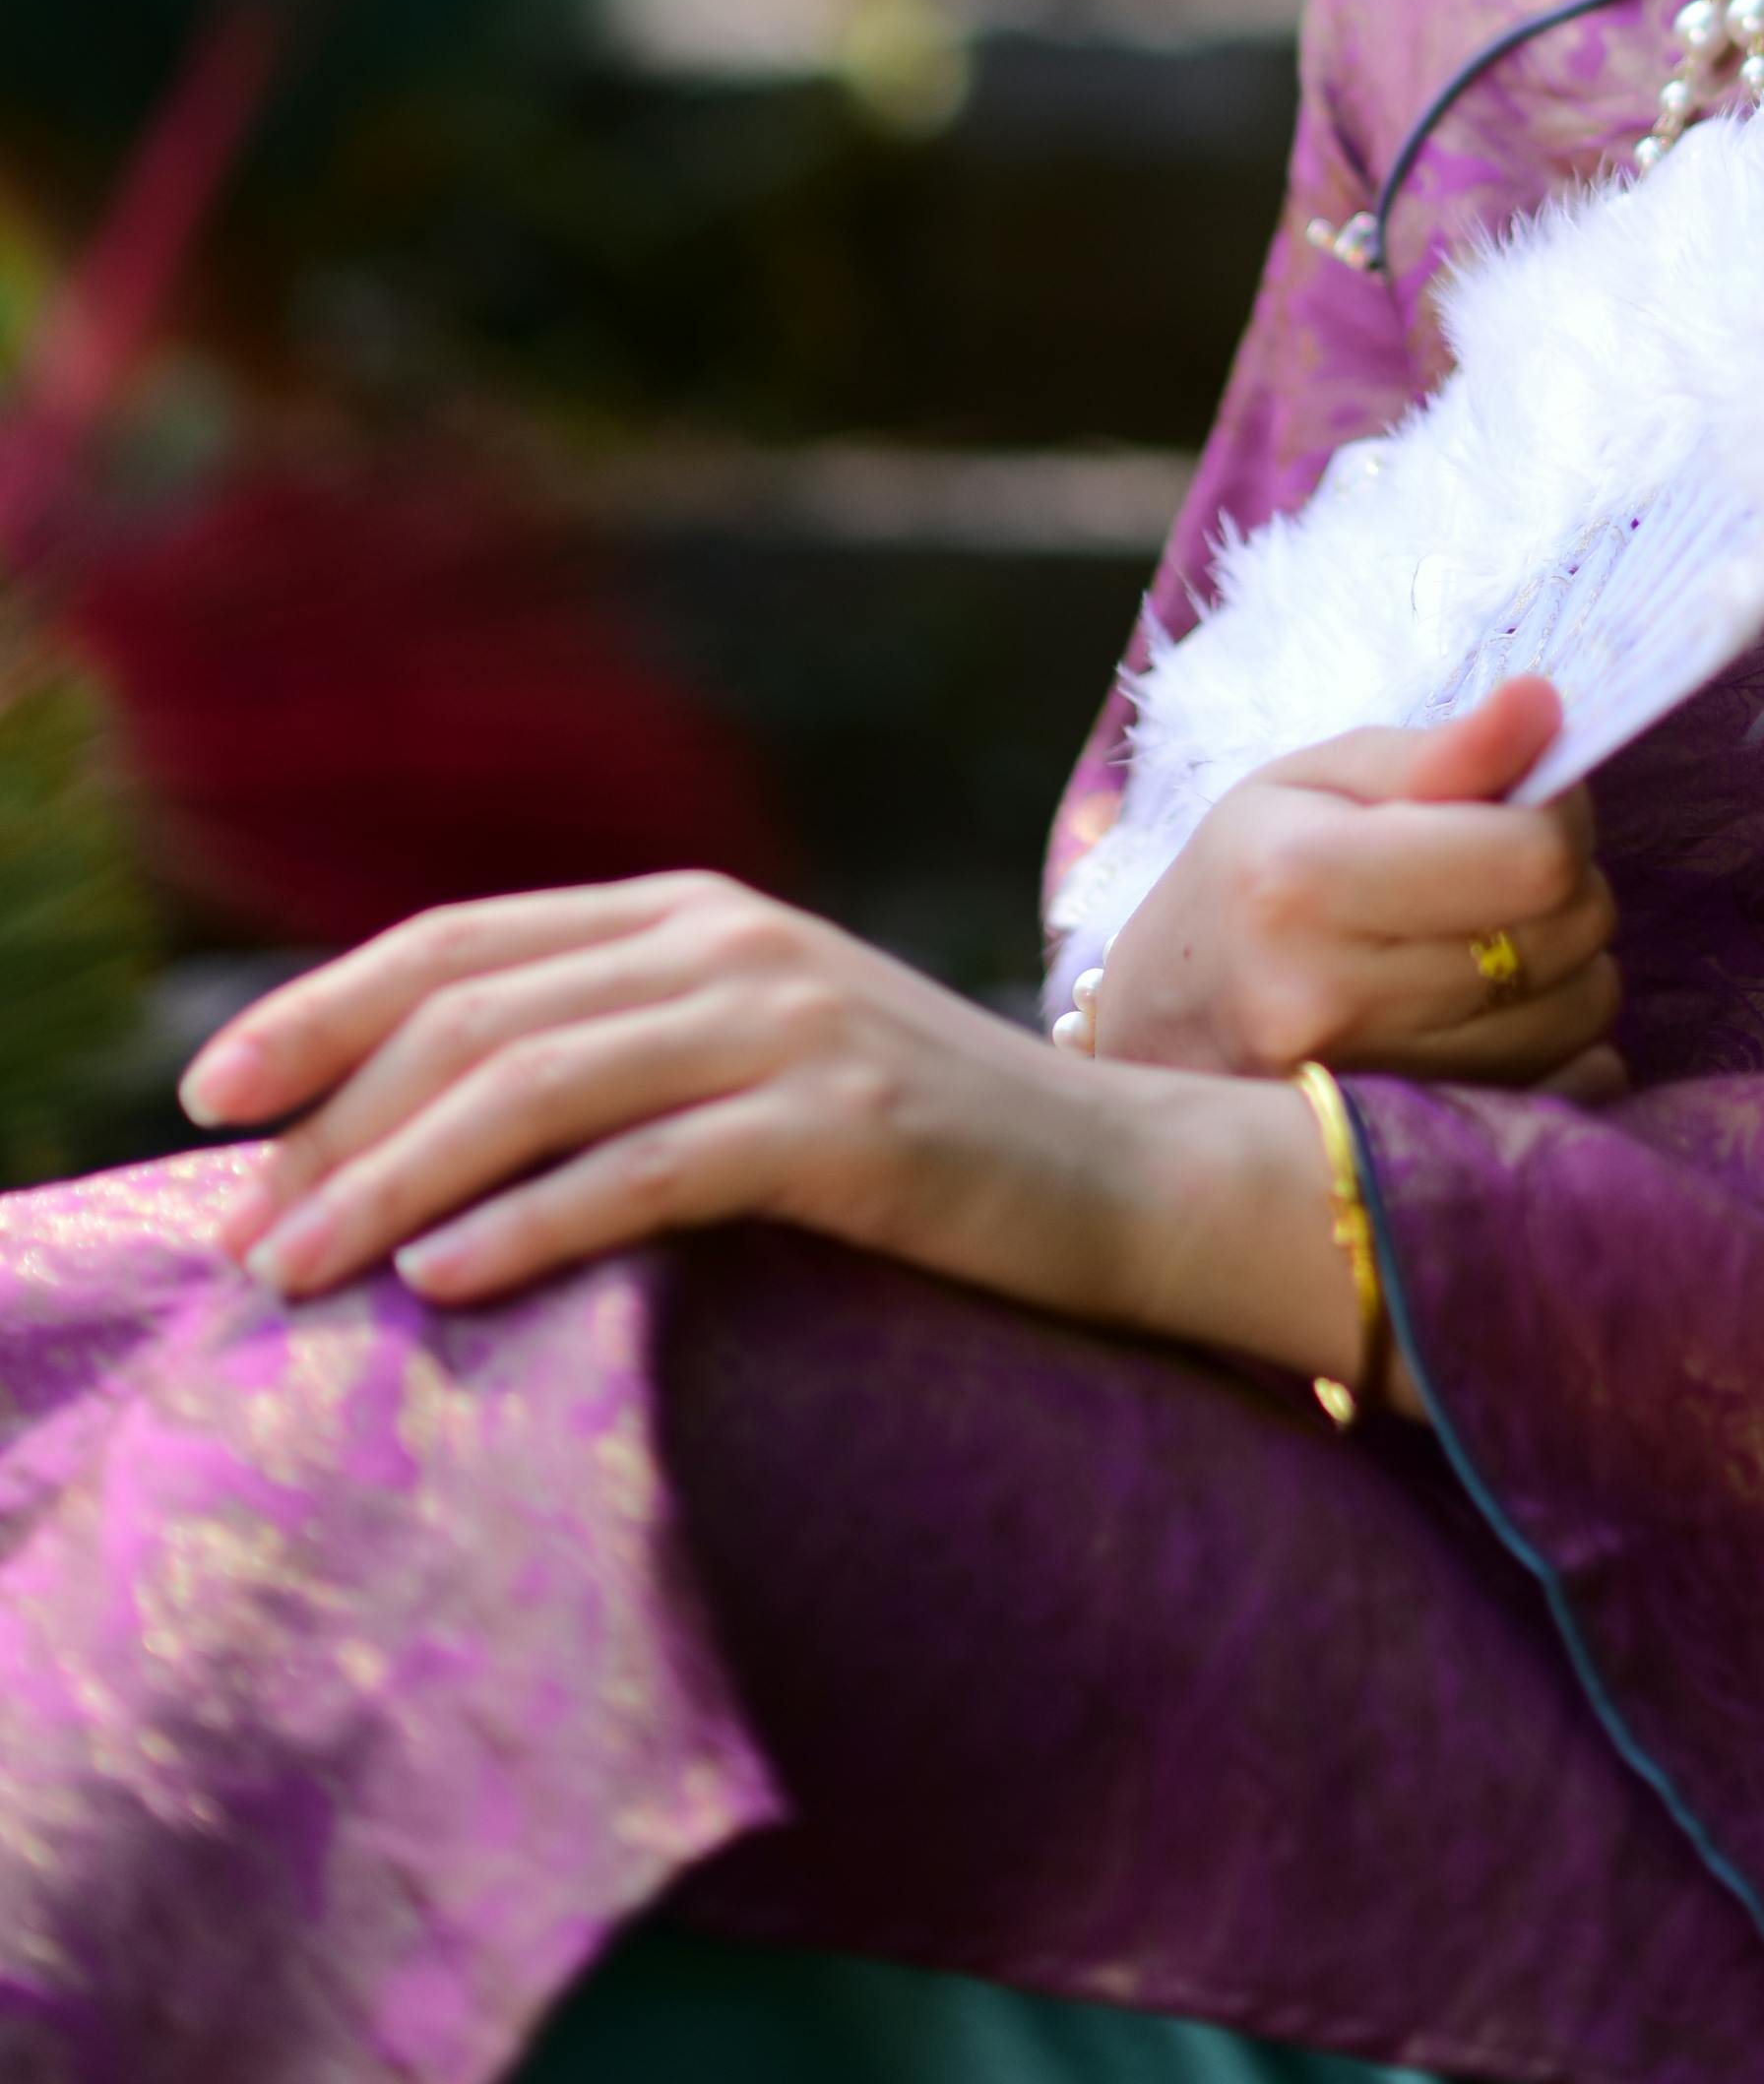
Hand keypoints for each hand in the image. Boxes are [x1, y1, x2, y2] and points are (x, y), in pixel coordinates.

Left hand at [173, 873, 1359, 1370]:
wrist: (1124, 1187)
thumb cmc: (916, 1157)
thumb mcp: (750, 1066)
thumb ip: (614, 1056)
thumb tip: (403, 1134)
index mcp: (695, 913)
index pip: (461, 938)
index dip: (321, 1007)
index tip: (206, 1098)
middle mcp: (734, 942)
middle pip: (476, 1009)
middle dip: (331, 1117)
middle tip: (237, 1234)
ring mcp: (795, 1025)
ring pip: (538, 1084)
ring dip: (392, 1181)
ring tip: (299, 1270)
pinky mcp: (847, 1127)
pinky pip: (650, 1170)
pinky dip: (531, 1226)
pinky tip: (445, 1284)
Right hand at [1091, 672, 1623, 1097]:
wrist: (1158, 1032)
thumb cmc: (1244, 881)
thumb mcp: (1315, 783)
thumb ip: (1440, 751)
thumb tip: (1546, 706)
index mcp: (1302, 883)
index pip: (1533, 857)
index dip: (1558, 813)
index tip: (1526, 801)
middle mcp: (1328, 1002)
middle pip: (1566, 934)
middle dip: (1563, 884)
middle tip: (1499, 868)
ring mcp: (1363, 1099)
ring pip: (1581, 1016)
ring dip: (1562, 965)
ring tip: (1484, 939)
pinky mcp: (1402, 1161)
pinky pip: (1565, 1091)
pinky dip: (1558, 1043)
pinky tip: (1491, 1013)